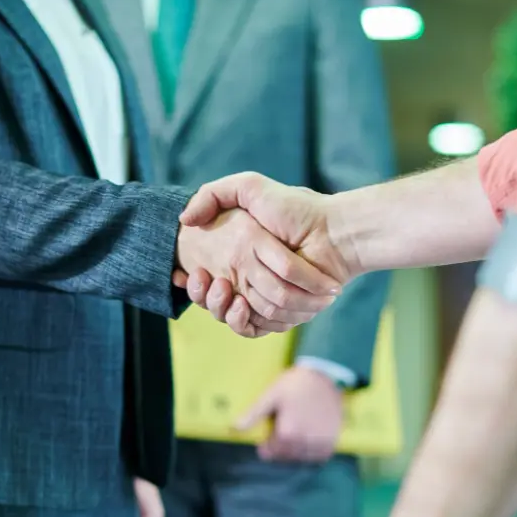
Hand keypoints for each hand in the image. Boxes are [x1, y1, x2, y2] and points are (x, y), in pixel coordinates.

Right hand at [176, 207, 340, 336]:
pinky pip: (254, 328)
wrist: (333, 232)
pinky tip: (239, 304)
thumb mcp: (249, 187)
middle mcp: (251, 279)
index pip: (204, 278)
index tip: (183, 272)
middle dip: (204, 295)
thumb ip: (214, 194)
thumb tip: (185, 220)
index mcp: (242, 256)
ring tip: (222, 289)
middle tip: (207, 280)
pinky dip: (243, 321)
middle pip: (215, 301)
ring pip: (231, 316)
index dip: (192, 280)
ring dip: (220, 308)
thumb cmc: (294, 208)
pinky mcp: (282, 314)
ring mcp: (267, 298)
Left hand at [236, 366, 343, 461]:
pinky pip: (318, 456)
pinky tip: (309, 439)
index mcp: (288, 432)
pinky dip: (311, 452)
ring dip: (295, 451)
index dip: (267, 446)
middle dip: (280, 448)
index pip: (271, 452)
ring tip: (295, 434)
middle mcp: (305, 441)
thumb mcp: (271, 396)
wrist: (324, 376)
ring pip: (301, 457)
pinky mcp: (332, 441)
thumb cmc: (295, 384)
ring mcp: (320, 443)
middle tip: (282, 431)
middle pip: (286, 456)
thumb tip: (234, 428)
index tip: (266, 440)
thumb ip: (253, 414)